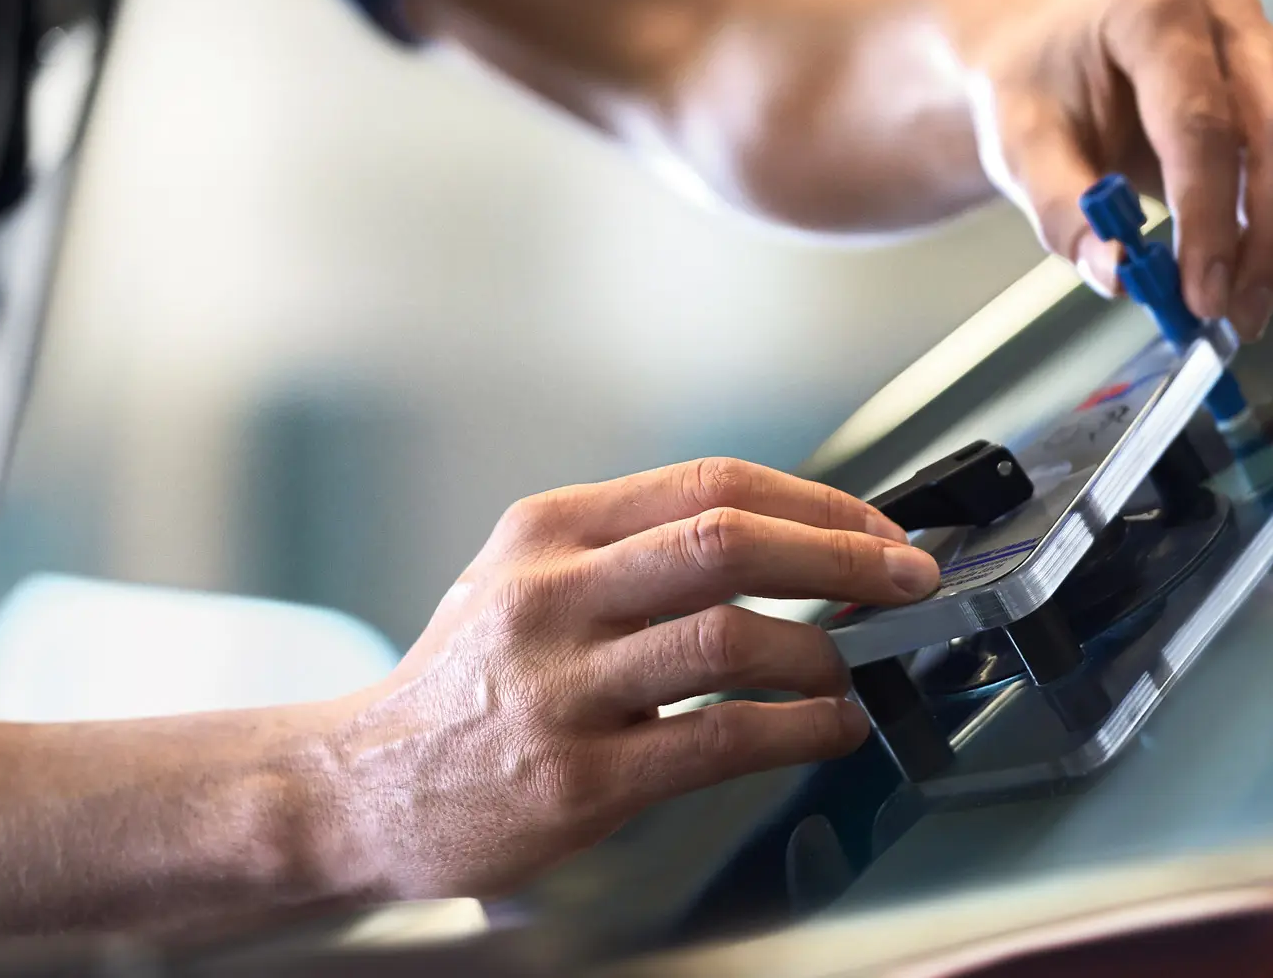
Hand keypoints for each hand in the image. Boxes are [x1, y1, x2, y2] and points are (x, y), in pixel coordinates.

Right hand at [318, 458, 937, 899]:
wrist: (363, 788)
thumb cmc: (463, 682)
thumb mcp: (522, 577)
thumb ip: (632, 550)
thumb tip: (784, 539)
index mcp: (549, 531)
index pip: (711, 484)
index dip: (818, 502)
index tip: (878, 528)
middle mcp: (551, 595)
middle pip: (729, 541)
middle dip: (844, 555)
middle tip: (910, 577)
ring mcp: (564, 688)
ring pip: (731, 638)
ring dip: (823, 652)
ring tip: (852, 670)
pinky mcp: (580, 779)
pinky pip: (721, 741)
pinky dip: (799, 729)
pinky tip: (828, 728)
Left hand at [968, 0, 1272, 339]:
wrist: (1045, 58)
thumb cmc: (1033, 93)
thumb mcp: (1019, 152)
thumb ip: (1064, 214)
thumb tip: (1120, 277)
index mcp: (1152, 9)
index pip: (1202, 123)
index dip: (1210, 217)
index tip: (1201, 296)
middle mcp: (1226, 14)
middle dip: (1271, 236)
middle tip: (1237, 317)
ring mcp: (1266, 44)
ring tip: (1245, 307)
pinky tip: (1256, 270)